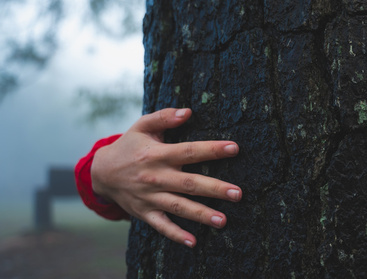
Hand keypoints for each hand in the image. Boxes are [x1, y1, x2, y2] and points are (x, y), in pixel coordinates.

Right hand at [91, 108, 241, 247]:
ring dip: (201, 214)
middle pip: (189, 183)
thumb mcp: (142, 126)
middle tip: (237, 193)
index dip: (212, 150)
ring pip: (179, 207)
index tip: (234, 148)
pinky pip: (162, 226)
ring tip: (224, 220)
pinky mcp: (145, 213)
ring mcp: (150, 197)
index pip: (189, 151)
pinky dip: (176, 235)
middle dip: (215, 189)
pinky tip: (194, 242)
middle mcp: (156, 177)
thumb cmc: (129, 146)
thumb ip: (164, 117)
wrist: (100, 173)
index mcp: (158, 154)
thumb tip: (188, 111)